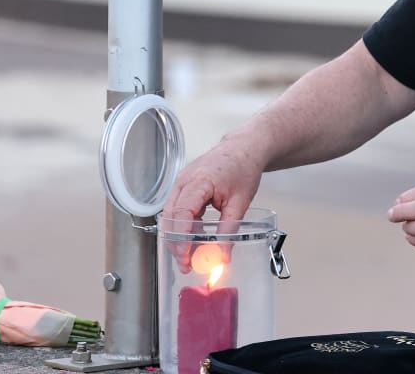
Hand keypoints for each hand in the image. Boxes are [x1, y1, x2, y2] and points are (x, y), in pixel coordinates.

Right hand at [162, 136, 264, 272]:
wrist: (244, 149)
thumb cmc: (243, 168)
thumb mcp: (240, 202)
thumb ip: (230, 230)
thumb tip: (222, 256)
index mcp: (199, 181)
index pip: (181, 214)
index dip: (181, 239)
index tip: (186, 258)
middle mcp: (184, 180)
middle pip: (170, 217)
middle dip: (176, 244)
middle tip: (186, 265)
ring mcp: (181, 182)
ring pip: (171, 215)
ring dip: (178, 237)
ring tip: (190, 258)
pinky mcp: (184, 186)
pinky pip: (177, 210)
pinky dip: (183, 226)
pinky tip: (194, 240)